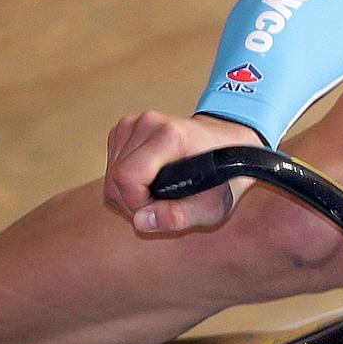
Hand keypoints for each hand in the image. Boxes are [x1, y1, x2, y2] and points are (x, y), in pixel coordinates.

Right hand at [104, 111, 262, 233]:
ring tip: (161, 192)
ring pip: (111, 173)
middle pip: (115, 178)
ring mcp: (135, 123)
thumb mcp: (212, 206)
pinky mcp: (127, 127)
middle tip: (162, 206)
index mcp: (170, 136)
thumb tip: (141, 221)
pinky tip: (152, 179)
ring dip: (130, 192)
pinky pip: (112, 163)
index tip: (157, 211)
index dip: (136, 204)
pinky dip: (127, 179)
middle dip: (133, 202)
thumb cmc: (225, 176)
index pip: (127, 177)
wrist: (232, 146)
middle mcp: (149, 124)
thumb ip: (177, 217)